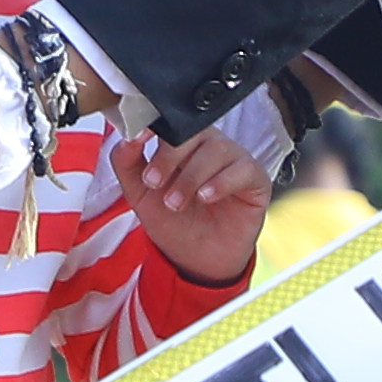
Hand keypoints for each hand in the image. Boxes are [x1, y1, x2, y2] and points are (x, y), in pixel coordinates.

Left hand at [128, 120, 273, 285]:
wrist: (197, 259)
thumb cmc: (174, 222)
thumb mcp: (140, 194)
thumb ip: (127, 163)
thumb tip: (127, 136)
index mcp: (183, 143)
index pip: (171, 122)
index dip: (155, 128)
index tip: (139, 140)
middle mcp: (209, 146)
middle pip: (194, 132)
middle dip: (169, 156)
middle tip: (154, 184)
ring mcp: (234, 160)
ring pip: (216, 149)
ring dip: (191, 176)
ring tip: (176, 203)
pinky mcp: (255, 178)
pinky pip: (242, 169)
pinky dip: (221, 182)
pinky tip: (206, 197)